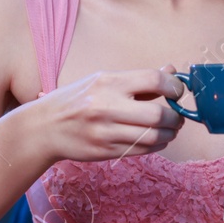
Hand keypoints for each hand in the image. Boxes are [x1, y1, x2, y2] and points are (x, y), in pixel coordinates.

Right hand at [31, 65, 184, 164]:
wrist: (46, 127)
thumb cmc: (77, 99)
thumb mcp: (103, 80)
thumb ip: (138, 79)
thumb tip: (171, 71)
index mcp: (108, 82)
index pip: (153, 80)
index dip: (174, 87)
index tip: (177, 92)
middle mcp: (107, 106)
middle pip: (158, 114)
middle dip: (176, 117)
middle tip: (178, 116)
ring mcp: (105, 132)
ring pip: (153, 137)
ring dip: (170, 134)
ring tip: (170, 129)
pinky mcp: (105, 152)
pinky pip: (142, 150)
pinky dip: (158, 145)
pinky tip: (157, 139)